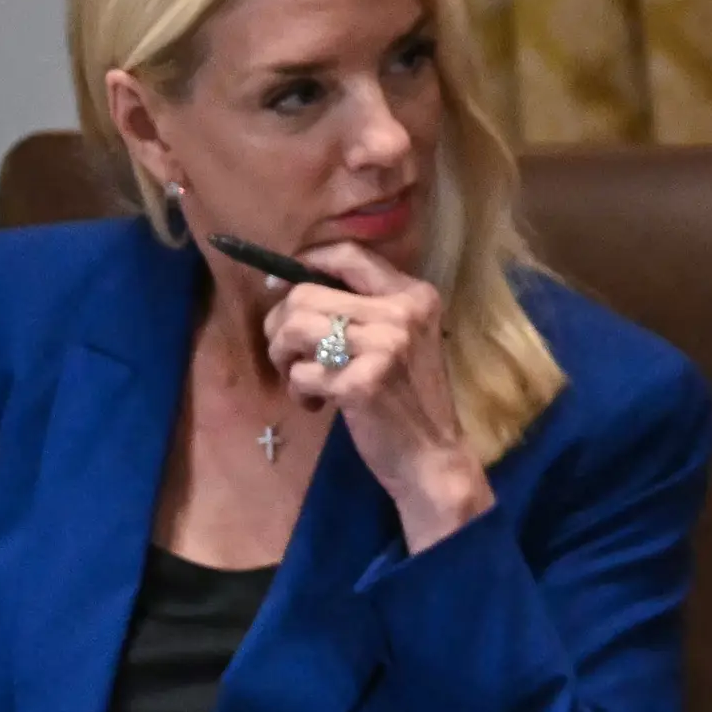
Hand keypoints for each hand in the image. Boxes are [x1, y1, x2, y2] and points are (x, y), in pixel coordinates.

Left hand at [265, 240, 492, 550]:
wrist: (432, 456)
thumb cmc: (409, 398)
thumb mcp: (400, 340)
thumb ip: (362, 309)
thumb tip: (286, 285)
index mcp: (415, 296)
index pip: (349, 255)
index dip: (305, 261)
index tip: (280, 284)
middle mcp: (403, 314)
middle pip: (305, 294)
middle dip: (280, 326)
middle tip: (289, 355)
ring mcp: (385, 347)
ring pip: (294, 328)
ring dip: (283, 358)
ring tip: (303, 380)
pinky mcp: (363, 382)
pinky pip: (300, 373)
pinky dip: (299, 391)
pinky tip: (319, 404)